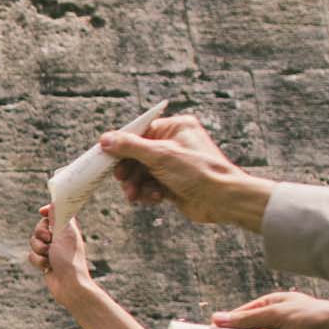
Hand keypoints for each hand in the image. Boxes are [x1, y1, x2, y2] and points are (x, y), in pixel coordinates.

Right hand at [25, 205, 93, 304]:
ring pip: (33, 242)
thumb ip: (58, 217)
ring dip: (38, 249)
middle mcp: (59, 238)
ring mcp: (51, 250)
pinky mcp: (44, 261)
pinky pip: (31, 255)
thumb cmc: (69, 259)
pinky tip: (47, 267)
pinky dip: (37, 261)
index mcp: (67, 229)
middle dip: (40, 234)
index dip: (47, 211)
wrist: (68, 284)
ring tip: (49, 256)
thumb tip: (54, 203)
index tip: (41, 212)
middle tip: (49, 239)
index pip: (55, 213)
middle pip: (39, 227)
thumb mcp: (65, 233)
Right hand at [101, 113, 272, 228]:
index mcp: (176, 128)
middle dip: (129, 169)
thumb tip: (106, 139)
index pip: (140, 132)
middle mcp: (175, 144)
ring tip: (134, 194)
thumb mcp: (160, 155)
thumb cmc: (199, 172)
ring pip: (142, 172)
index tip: (105, 155)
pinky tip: (153, 198)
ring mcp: (174, 165)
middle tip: (121, 179)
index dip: (122, 144)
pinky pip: (151, 185)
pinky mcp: (174, 183)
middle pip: (138, 154)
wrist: (223, 200)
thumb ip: (130, 146)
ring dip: (136, 184)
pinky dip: (148, 192)